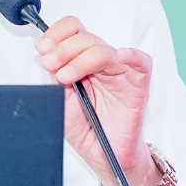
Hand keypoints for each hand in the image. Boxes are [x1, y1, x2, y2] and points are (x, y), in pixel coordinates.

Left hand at [33, 15, 157, 185]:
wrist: (100, 154)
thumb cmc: (84, 128)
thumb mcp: (59, 100)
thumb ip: (55, 76)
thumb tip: (47, 54)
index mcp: (81, 60)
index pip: (73, 31)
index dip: (57, 34)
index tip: (43, 48)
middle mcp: (100, 62)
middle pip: (85, 38)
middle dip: (63, 49)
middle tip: (50, 65)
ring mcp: (119, 71)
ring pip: (103, 50)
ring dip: (80, 59)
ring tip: (66, 77)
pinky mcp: (137, 85)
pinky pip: (142, 63)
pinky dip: (133, 56)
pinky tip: (122, 55)